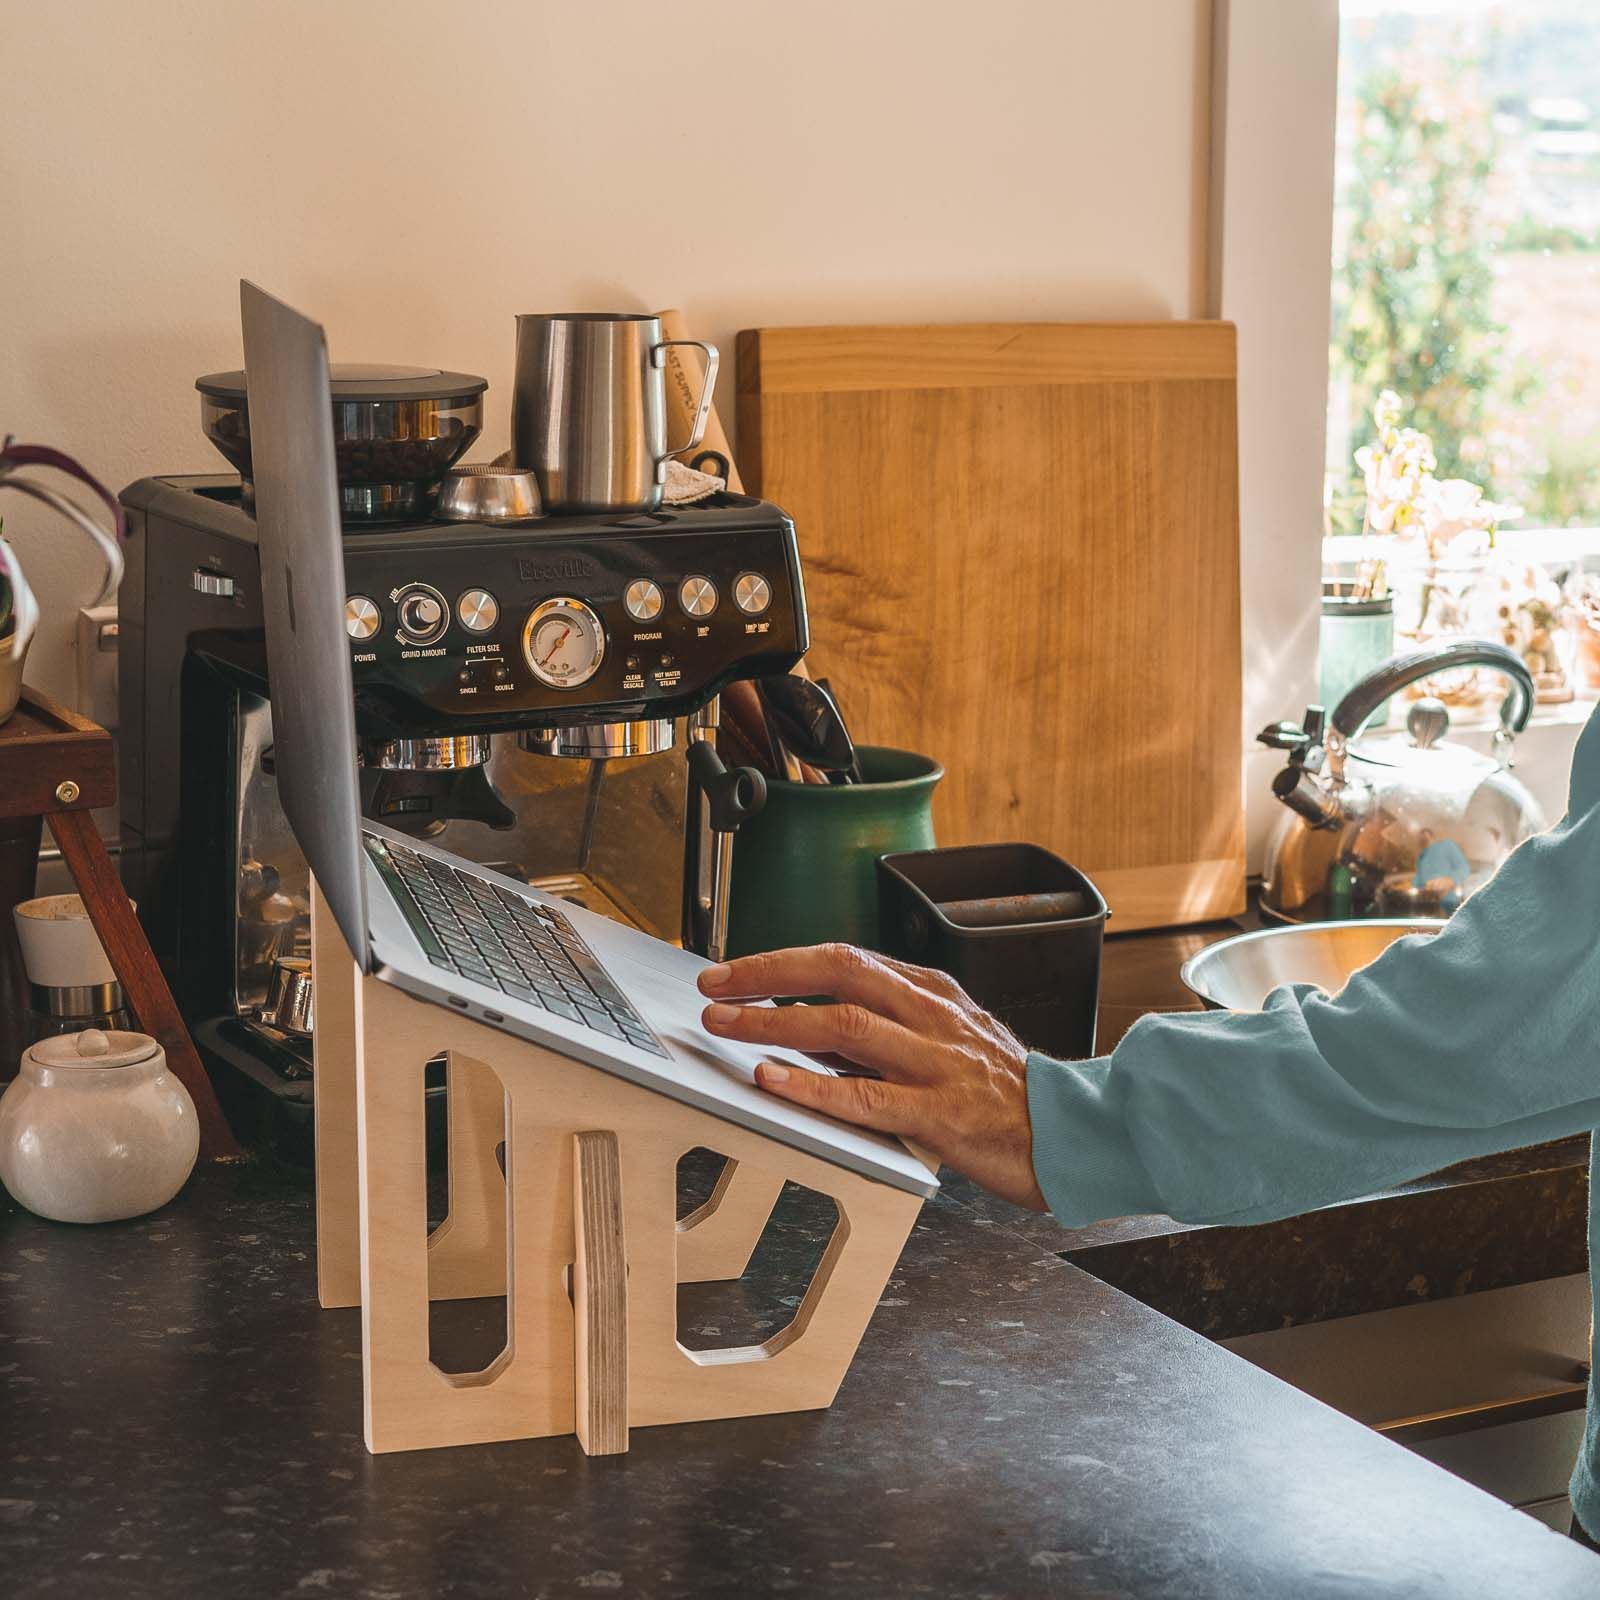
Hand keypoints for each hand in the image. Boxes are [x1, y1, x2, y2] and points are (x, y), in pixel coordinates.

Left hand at [698, 944, 1046, 1210]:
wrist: (1073, 1132)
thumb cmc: (1003, 1092)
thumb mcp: (948, 1039)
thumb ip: (886, 1029)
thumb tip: (808, 1025)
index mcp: (931, 992)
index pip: (844, 958)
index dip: (781, 961)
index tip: (732, 970)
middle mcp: (932, 1016)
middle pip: (838, 974)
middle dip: (767, 975)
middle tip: (714, 987)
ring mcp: (937, 1063)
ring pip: (844, 1026)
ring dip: (776, 1023)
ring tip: (728, 1025)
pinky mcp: (941, 1114)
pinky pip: (865, 1097)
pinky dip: (813, 1087)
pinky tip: (774, 1081)